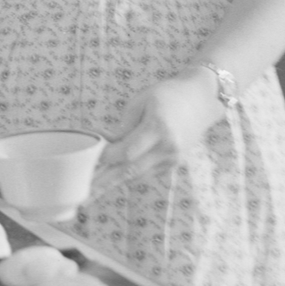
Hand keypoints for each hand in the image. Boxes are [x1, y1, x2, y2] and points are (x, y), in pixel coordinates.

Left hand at [94, 70, 225, 192]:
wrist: (199, 100)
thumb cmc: (167, 95)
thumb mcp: (141, 102)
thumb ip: (124, 125)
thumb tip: (105, 143)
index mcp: (159, 128)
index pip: (127, 152)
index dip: (107, 157)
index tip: (89, 157)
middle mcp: (168, 149)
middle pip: (131, 171)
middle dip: (105, 181)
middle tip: (85, 191)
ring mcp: (173, 159)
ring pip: (138, 177)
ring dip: (115, 181)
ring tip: (93, 188)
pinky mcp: (173, 165)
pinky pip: (146, 174)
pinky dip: (129, 175)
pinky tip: (112, 177)